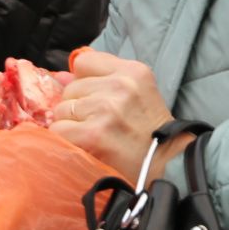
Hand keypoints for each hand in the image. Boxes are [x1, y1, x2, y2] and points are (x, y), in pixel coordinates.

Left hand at [49, 49, 183, 177]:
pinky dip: (68, 141)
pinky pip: (58, 131)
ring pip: (61, 110)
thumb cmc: (151, 132)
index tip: (96, 99)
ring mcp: (106, 109)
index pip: (83, 62)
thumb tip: (58, 77)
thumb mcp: (137, 94)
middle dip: (78, 107)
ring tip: (97, 137)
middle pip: (70, 88)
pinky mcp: (93, 134)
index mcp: (133, 71)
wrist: (170, 168)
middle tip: (102, 125)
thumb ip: (100, 79)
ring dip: (72, 125)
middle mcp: (120, 85)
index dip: (84, 82)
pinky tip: (88, 148)